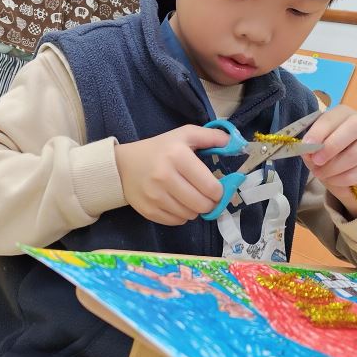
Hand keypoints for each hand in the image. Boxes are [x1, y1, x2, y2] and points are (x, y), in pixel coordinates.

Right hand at [115, 125, 229, 224]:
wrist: (123, 165)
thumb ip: (210, 136)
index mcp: (177, 156)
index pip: (210, 187)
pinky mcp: (148, 210)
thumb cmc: (159, 149)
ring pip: (190, 215)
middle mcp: (165, 177)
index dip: (219, 192)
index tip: (217, 189)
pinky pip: (176, 222)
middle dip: (209, 203)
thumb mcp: (184, 135)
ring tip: (189, 197)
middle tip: (206, 196)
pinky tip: (177, 203)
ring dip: (194, 209)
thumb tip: (233, 142)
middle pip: (202, 205)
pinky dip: (181, 216)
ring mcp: (155, 196)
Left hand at [302, 106, 356, 216]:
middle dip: (332, 146)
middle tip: (316, 160)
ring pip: (356, 154)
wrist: (343, 172)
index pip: (334, 117)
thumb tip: (308, 151)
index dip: (320, 131)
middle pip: (354, 128)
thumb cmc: (326, 152)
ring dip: (333, 167)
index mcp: (344, 113)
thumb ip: (310, 146)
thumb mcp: (314, 147)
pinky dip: (341, 179)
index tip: (307, 145)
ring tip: (320, 173)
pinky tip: (332, 179)